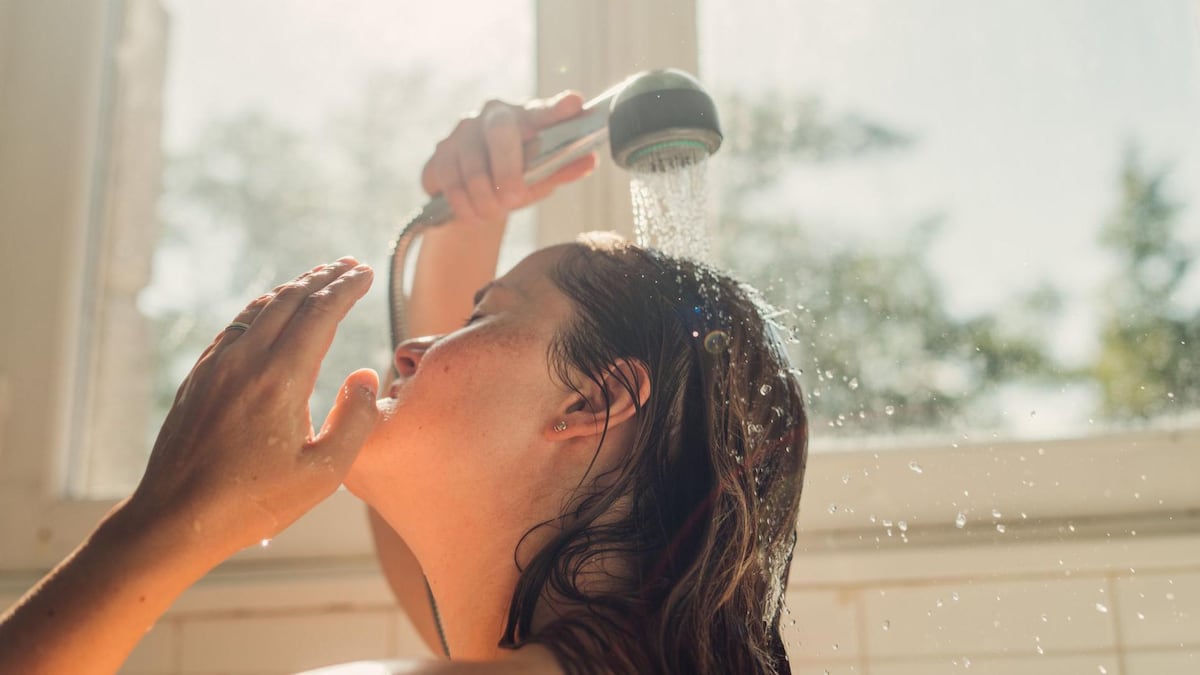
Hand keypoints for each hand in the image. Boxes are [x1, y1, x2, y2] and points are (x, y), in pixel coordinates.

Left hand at [126, 258, 379, 559]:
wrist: (175, 518)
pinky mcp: (199, 377)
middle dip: (323, 278)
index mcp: (281, 380)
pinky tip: (270, 312)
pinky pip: (236, 326)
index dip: (346, 288)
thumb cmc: (253, 502)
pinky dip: (263, 308)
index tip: (366, 273)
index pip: (320, 313)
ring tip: (316, 279)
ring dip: (293, 289)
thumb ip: (355, 421)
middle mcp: (246, 362)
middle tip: (349, 266)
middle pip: (290, 300)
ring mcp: (216, 366)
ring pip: (259, 309)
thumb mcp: (324, 475)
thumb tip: (364, 376)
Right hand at [420, 91, 597, 224]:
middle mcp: (492, 115)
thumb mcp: (542, 177)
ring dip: (483, 197)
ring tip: (492, 213)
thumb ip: (563, 169)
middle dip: (506, 170)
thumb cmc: (516, 177)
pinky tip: (471, 212)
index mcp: (525, 118)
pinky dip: (461, 203)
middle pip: (499, 133)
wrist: (476, 196)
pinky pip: (446, 179)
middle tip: (513, 199)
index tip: (574, 104)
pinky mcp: (439, 154)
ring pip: (470, 164)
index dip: (558, 108)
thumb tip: (590, 160)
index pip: (543, 111)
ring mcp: (461, 132)